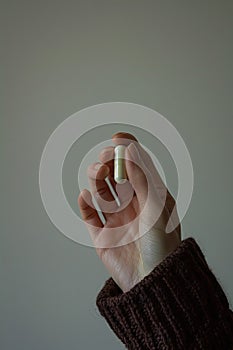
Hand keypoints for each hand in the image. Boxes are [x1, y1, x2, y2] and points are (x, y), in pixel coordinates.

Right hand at [78, 132, 180, 291]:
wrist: (153, 282)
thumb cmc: (162, 245)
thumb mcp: (156, 207)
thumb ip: (142, 179)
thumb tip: (130, 149)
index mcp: (150, 196)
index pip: (137, 166)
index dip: (127, 150)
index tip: (117, 139)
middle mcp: (132, 204)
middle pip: (115, 175)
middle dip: (108, 162)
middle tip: (105, 160)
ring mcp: (116, 218)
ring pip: (101, 190)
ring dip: (96, 178)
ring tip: (97, 175)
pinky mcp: (102, 234)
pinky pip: (90, 214)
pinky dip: (85, 203)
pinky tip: (85, 196)